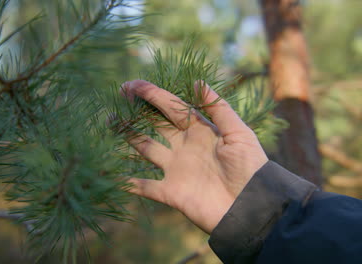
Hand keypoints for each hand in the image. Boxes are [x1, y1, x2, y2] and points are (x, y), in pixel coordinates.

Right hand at [121, 80, 267, 233]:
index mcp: (200, 131)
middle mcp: (184, 147)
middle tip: (119, 96)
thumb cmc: (250, 168)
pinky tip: (111, 175)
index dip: (154, 95)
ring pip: (146, 149)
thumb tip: (197, 81)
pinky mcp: (171, 192)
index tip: (133, 85)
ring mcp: (176, 169)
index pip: (172, 107)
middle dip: (138, 110)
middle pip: (156, 124)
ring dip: (129, 136)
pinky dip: (129, 183)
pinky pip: (145, 187)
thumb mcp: (239, 133)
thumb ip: (218, 108)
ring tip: (111, 122)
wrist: (251, 208)